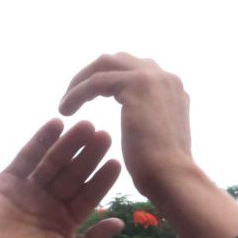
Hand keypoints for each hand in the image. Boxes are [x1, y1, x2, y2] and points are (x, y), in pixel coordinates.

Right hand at [0, 120, 122, 237]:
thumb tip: (119, 222)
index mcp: (66, 221)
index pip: (88, 196)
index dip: (101, 180)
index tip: (116, 163)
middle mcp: (50, 202)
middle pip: (74, 174)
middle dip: (89, 156)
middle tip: (104, 136)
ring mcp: (29, 189)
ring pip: (54, 162)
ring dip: (69, 143)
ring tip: (85, 126)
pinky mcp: (8, 180)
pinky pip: (27, 156)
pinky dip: (41, 140)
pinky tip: (56, 124)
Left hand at [60, 54, 196, 204]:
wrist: (172, 177)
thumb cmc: (163, 171)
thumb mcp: (159, 136)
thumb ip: (152, 118)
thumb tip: (141, 120)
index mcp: (172, 89)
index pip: (136, 69)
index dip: (111, 79)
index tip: (91, 96)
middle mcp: (166, 77)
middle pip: (119, 59)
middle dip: (93, 73)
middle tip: (74, 94)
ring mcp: (153, 78)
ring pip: (105, 65)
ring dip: (81, 81)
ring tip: (66, 103)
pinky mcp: (136, 84)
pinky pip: (96, 81)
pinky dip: (77, 93)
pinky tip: (65, 110)